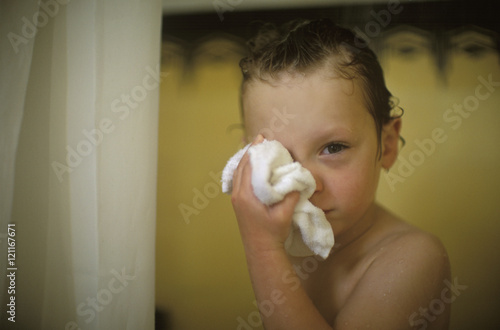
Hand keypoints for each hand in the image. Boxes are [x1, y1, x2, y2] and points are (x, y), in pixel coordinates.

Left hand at [230, 135, 300, 253]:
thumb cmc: (273, 233)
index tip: (262, 138)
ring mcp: (236, 199)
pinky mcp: (238, 203)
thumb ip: (290, 195)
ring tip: (256, 148)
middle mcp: (238, 194)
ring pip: (238, 172)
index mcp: (247, 195)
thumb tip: (296, 178)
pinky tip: (252, 166)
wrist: (261, 251)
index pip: (249, 166)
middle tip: (260, 139)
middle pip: (241, 166)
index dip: (256, 151)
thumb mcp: (285, 214)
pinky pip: (238, 180)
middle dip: (251, 151)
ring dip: (247, 159)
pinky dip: (244, 169)